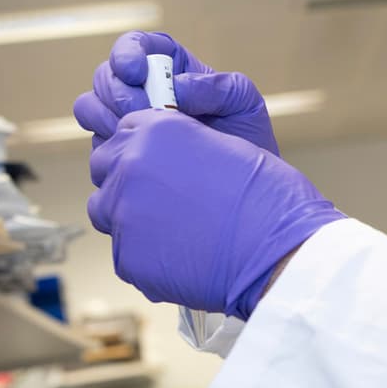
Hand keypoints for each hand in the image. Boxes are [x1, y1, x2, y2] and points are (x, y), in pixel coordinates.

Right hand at [73, 31, 279, 154]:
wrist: (242, 188)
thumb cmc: (247, 138)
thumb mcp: (244, 103)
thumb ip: (218, 87)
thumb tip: (177, 89)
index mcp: (169, 67)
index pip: (135, 46)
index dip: (126, 53)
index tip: (135, 73)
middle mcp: (141, 90)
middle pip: (105, 76)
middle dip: (119, 94)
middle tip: (145, 114)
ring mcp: (125, 121)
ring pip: (90, 107)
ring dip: (107, 119)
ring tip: (142, 137)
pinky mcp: (118, 151)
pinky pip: (97, 145)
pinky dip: (110, 149)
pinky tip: (138, 160)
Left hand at [88, 110, 342, 318]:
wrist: (281, 255)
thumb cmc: (269, 202)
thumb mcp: (229, 149)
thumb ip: (185, 148)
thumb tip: (166, 163)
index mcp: (158, 130)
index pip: (125, 131)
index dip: (145, 150)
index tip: (162, 167)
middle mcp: (131, 165)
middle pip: (106, 167)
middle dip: (130, 180)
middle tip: (168, 200)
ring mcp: (124, 212)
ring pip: (106, 210)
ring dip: (132, 216)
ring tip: (175, 230)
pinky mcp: (127, 257)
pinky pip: (124, 252)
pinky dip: (147, 255)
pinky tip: (183, 257)